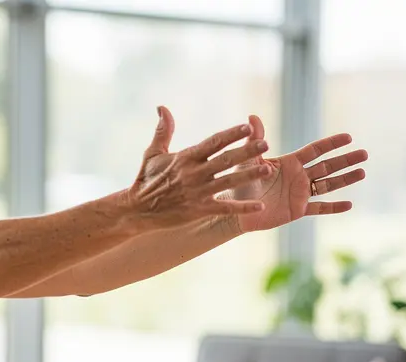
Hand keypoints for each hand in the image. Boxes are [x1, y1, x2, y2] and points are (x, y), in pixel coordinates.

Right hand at [123, 106, 271, 230]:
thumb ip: (163, 131)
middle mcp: (194, 174)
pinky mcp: (199, 210)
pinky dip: (242, 208)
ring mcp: (197, 193)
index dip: (231, 134)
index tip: (247, 127)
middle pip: (225, 160)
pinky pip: (224, 208)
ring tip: (268, 170)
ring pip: (228, 182)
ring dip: (249, 175)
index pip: (212, 142)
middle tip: (265, 144)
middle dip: (246, 151)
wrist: (137, 210)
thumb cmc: (145, 180)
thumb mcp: (153, 154)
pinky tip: (260, 207)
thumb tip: (162, 107)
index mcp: (185, 158)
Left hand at [226, 114, 367, 232]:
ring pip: (328, 185)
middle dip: (345, 160)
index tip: (349, 137)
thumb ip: (255, 141)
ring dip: (345, 179)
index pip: (315, 151)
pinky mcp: (298, 209)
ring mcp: (300, 193)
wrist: (236, 208)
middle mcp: (298, 176)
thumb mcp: (248, 160)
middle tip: (365, 153)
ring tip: (363, 172)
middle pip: (327, 166)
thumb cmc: (240, 183)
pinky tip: (349, 204)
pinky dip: (333, 207)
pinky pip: (319, 208)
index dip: (331, 144)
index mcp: (289, 163)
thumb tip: (252, 116)